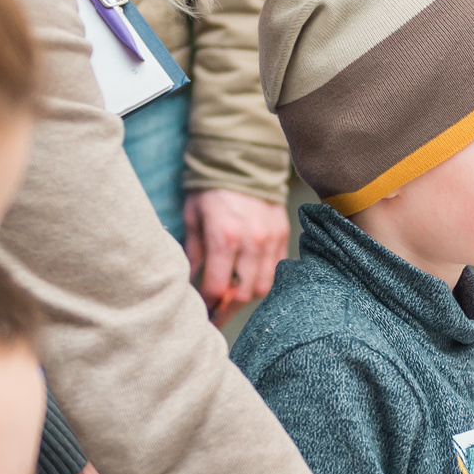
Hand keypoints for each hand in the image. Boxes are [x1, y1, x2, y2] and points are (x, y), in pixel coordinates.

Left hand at [183, 188, 289, 321]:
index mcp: (225, 237)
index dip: (206, 304)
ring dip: (245, 296)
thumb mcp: (193, 217)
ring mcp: (271, 239)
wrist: (241, 160)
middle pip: (241, 294)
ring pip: (262, 286)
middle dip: (226, 308)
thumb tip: (191, 282)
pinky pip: (277, 270)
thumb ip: (193, 253)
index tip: (199, 311)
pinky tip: (248, 279)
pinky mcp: (282, 235)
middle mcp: (252, 242)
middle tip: (215, 313)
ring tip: (231, 297)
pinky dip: (262, 280)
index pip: (216, 287)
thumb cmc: (211, 188)